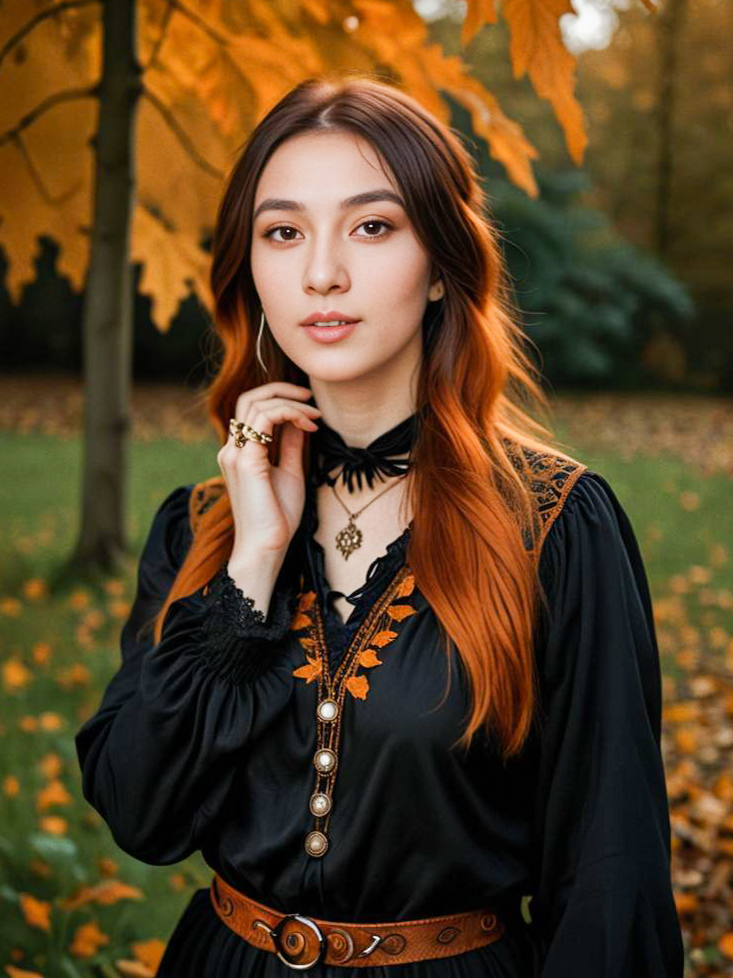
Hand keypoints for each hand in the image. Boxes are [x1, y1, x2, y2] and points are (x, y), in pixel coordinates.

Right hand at [217, 382, 320, 556]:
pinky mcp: (246, 460)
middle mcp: (232, 449)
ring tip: (315, 416)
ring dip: (292, 404)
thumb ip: (291, 445)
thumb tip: (299, 421)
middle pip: (250, 398)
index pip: (252, 409)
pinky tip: (309, 426)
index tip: (310, 410)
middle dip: (283, 390)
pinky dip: (290, 414)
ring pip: (257, 404)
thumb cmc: (278, 517)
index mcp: (240, 452)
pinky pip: (265, 419)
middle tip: (311, 398)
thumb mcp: (290, 472)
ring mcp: (235, 453)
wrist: (268, 547)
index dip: (281, 400)